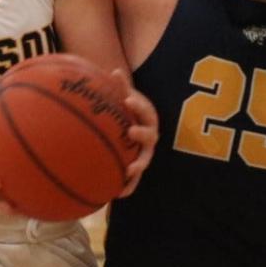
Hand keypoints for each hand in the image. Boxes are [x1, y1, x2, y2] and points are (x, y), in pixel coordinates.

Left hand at [115, 72, 157, 196]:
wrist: (131, 128)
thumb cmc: (126, 111)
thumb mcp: (124, 98)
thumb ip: (120, 87)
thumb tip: (115, 71)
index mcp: (146, 118)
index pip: (145, 111)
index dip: (138, 106)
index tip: (126, 101)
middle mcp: (149, 136)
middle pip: (149, 136)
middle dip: (142, 134)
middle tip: (131, 132)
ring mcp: (144, 152)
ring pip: (144, 160)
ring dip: (138, 166)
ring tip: (129, 171)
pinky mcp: (136, 166)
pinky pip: (134, 179)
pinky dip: (128, 187)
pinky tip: (116, 195)